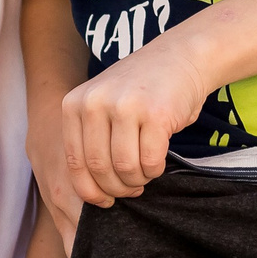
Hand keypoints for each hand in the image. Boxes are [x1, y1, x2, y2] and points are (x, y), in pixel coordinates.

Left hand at [61, 39, 210, 205]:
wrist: (181, 56)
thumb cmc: (141, 90)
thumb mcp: (103, 104)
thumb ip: (91, 138)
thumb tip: (90, 192)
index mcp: (75, 103)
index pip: (75, 162)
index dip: (90, 190)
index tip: (103, 201)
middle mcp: (95, 102)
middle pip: (99, 168)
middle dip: (117, 188)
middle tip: (131, 189)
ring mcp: (126, 106)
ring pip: (125, 168)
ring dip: (137, 180)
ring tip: (145, 174)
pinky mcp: (156, 114)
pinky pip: (150, 161)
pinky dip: (155, 170)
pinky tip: (158, 162)